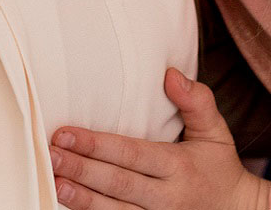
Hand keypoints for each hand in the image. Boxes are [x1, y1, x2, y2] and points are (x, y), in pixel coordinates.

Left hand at [49, 68, 269, 209]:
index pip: (131, 154)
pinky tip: (71, 204)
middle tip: (51, 155)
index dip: (96, 145)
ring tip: (55, 181)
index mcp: (178, 167)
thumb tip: (171, 74)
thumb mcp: (216, 133)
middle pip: (117, 184)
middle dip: (81, 169)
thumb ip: (197, 102)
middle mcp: (166, 197)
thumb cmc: (219, 169)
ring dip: (81, 199)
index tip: (65, 133)